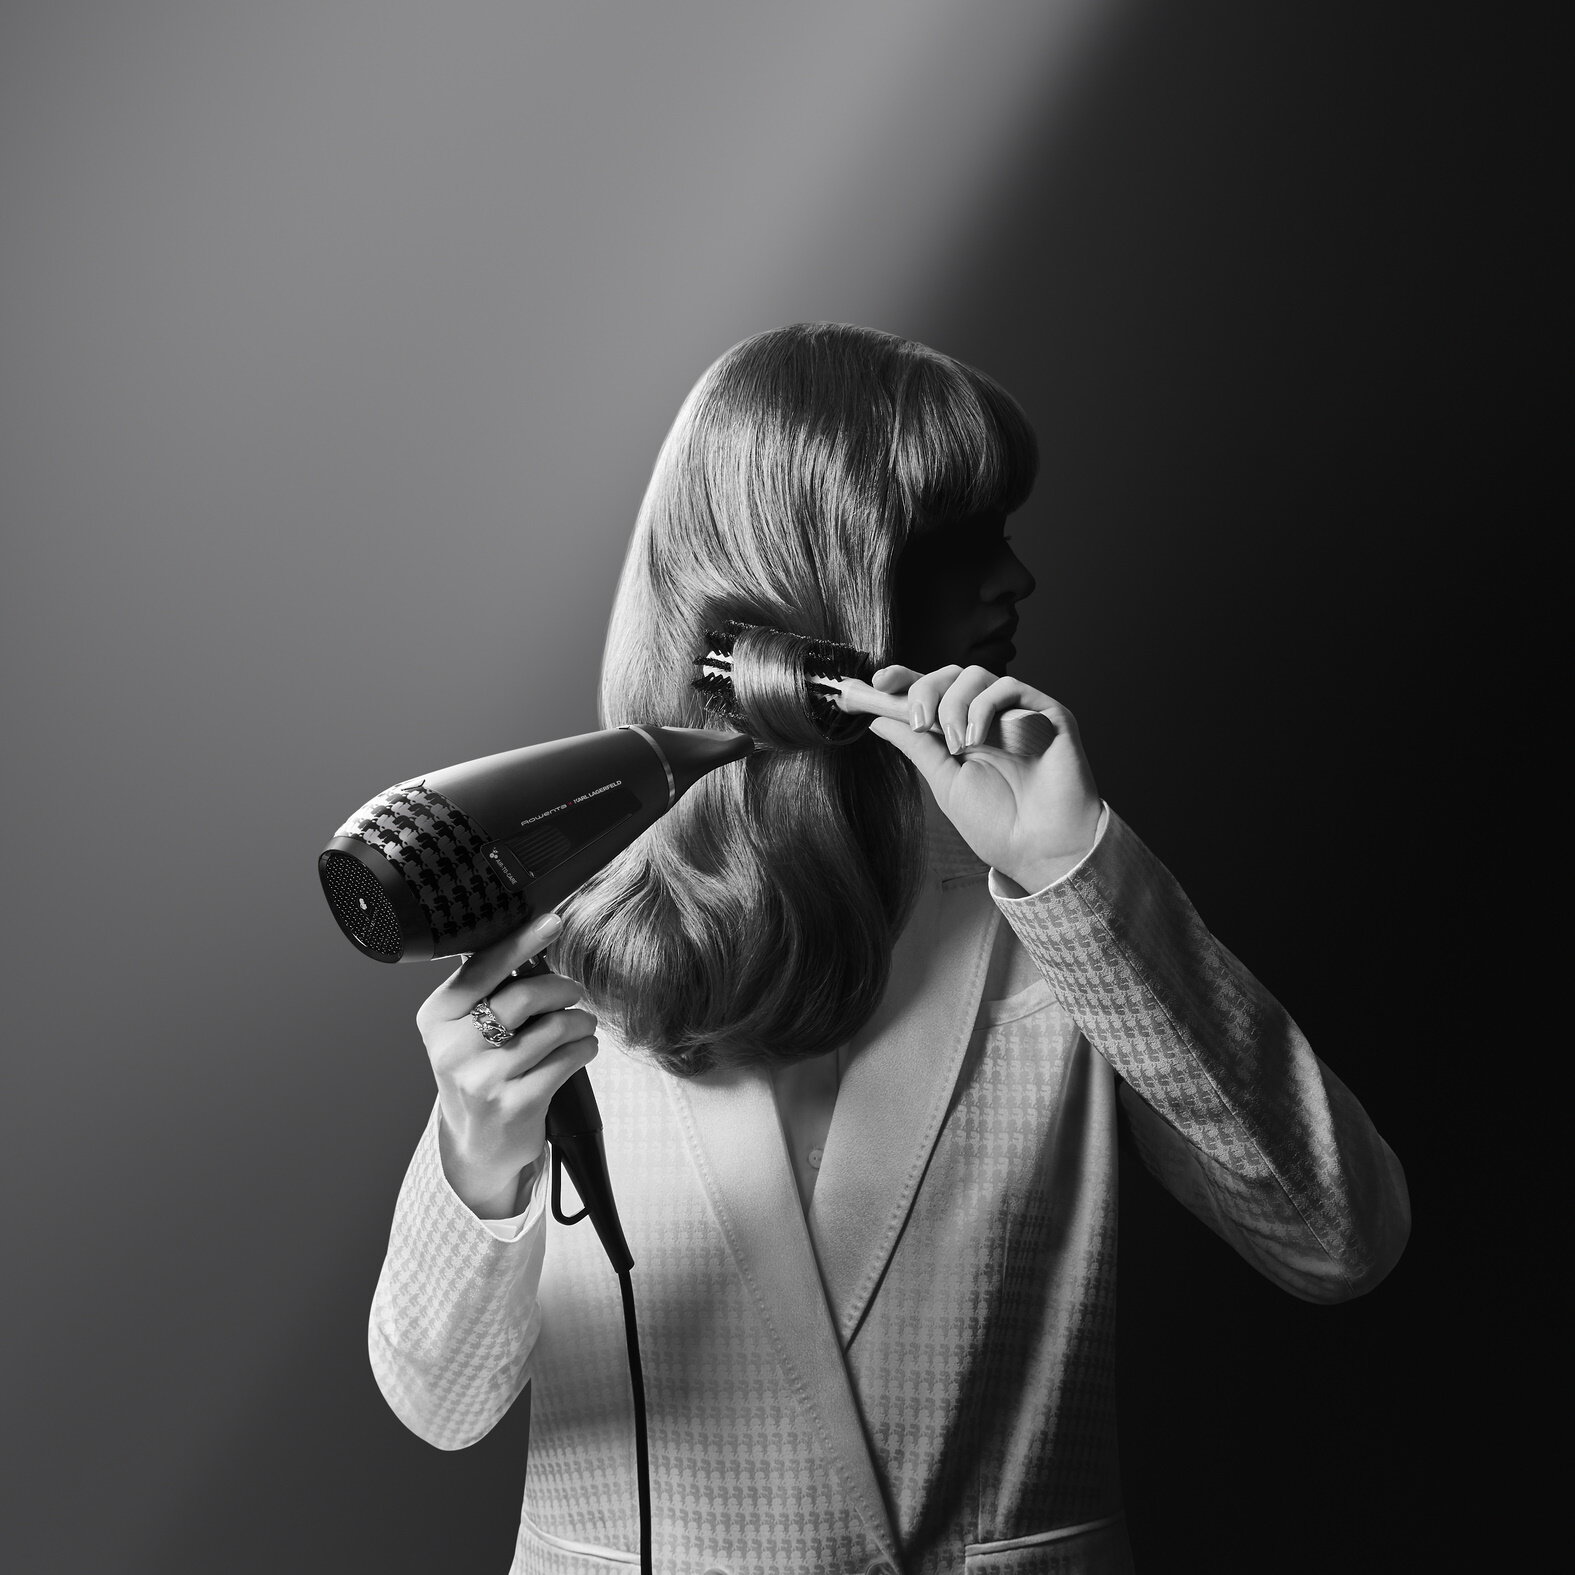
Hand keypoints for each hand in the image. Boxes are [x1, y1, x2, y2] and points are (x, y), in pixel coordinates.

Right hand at [415, 911, 598, 1218]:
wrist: (477, 1144)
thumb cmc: (479, 1072)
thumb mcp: (465, 1030)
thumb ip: (489, 990)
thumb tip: (533, 938)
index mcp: (436, 1018)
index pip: (481, 969)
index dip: (521, 942)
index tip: (551, 922)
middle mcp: (453, 1049)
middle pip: (522, 996)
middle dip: (561, 988)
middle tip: (573, 992)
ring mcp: (483, 1080)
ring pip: (551, 1028)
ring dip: (579, 1021)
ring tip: (581, 1024)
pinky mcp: (515, 1105)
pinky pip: (566, 1060)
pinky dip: (585, 1048)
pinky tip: (583, 1049)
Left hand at [867, 664, 1101, 892]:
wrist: (1040, 850)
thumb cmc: (999, 824)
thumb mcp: (945, 782)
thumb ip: (917, 747)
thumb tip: (880, 720)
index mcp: (964, 731)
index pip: (932, 692)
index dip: (905, 679)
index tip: (879, 683)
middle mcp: (990, 717)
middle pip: (950, 675)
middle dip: (926, 691)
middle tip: (921, 724)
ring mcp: (1018, 713)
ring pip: (976, 675)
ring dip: (955, 704)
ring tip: (958, 744)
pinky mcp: (1047, 713)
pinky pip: (1009, 687)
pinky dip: (985, 707)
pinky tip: (980, 739)